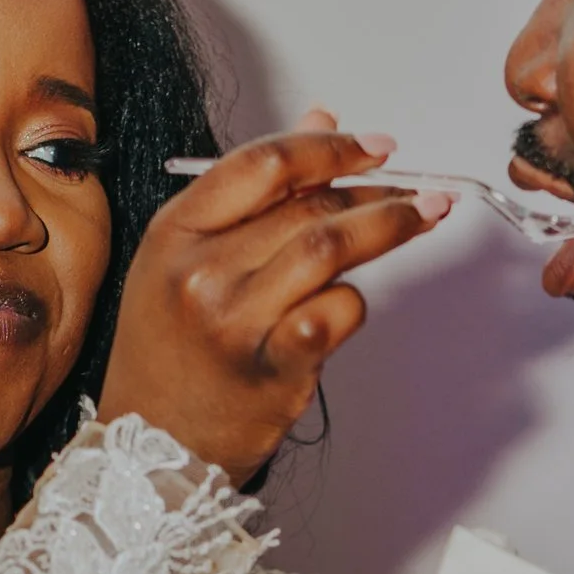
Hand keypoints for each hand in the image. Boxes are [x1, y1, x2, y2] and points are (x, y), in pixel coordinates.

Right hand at [99, 111, 444, 484]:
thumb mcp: (187, 258)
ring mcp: (234, 321)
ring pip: (329, 248)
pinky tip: (353, 301)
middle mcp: (200, 271)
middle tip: (418, 191)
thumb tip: (321, 123)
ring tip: (423, 218)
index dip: (332, 147)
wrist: (150, 450)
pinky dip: (355, 301)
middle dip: (375, 189)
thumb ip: (254, 191)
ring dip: (387, 227)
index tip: (377, 146)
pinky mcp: (270, 368)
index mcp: (175, 231)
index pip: (263, 163)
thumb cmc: (171, 355)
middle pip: (307, 204)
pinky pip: (337, 314)